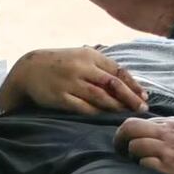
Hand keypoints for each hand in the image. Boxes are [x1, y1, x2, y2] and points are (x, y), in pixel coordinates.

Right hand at [14, 45, 143, 115]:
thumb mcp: (81, 56)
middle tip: (142, 109)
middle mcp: (82, 68)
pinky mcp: (60, 97)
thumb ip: (101, 66)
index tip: (144, 96)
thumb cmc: (60, 64)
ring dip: (116, 107)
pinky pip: (83, 108)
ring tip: (127, 114)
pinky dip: (96, 113)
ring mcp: (71, 83)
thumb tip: (126, 81)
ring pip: (100, 96)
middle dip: (130, 97)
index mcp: (90, 55)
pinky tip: (105, 117)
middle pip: (113, 84)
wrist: (29, 69)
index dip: (133, 84)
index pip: (118, 70)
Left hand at [121, 112, 173, 173]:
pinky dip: (142, 168)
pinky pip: (145, 164)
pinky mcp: (172, 168)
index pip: (144, 120)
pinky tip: (148, 173)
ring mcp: (170, 150)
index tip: (130, 142)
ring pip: (135, 145)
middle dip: (120, 138)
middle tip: (119, 150)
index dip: (133, 132)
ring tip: (135, 164)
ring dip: (131, 155)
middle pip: (131, 127)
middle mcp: (170, 132)